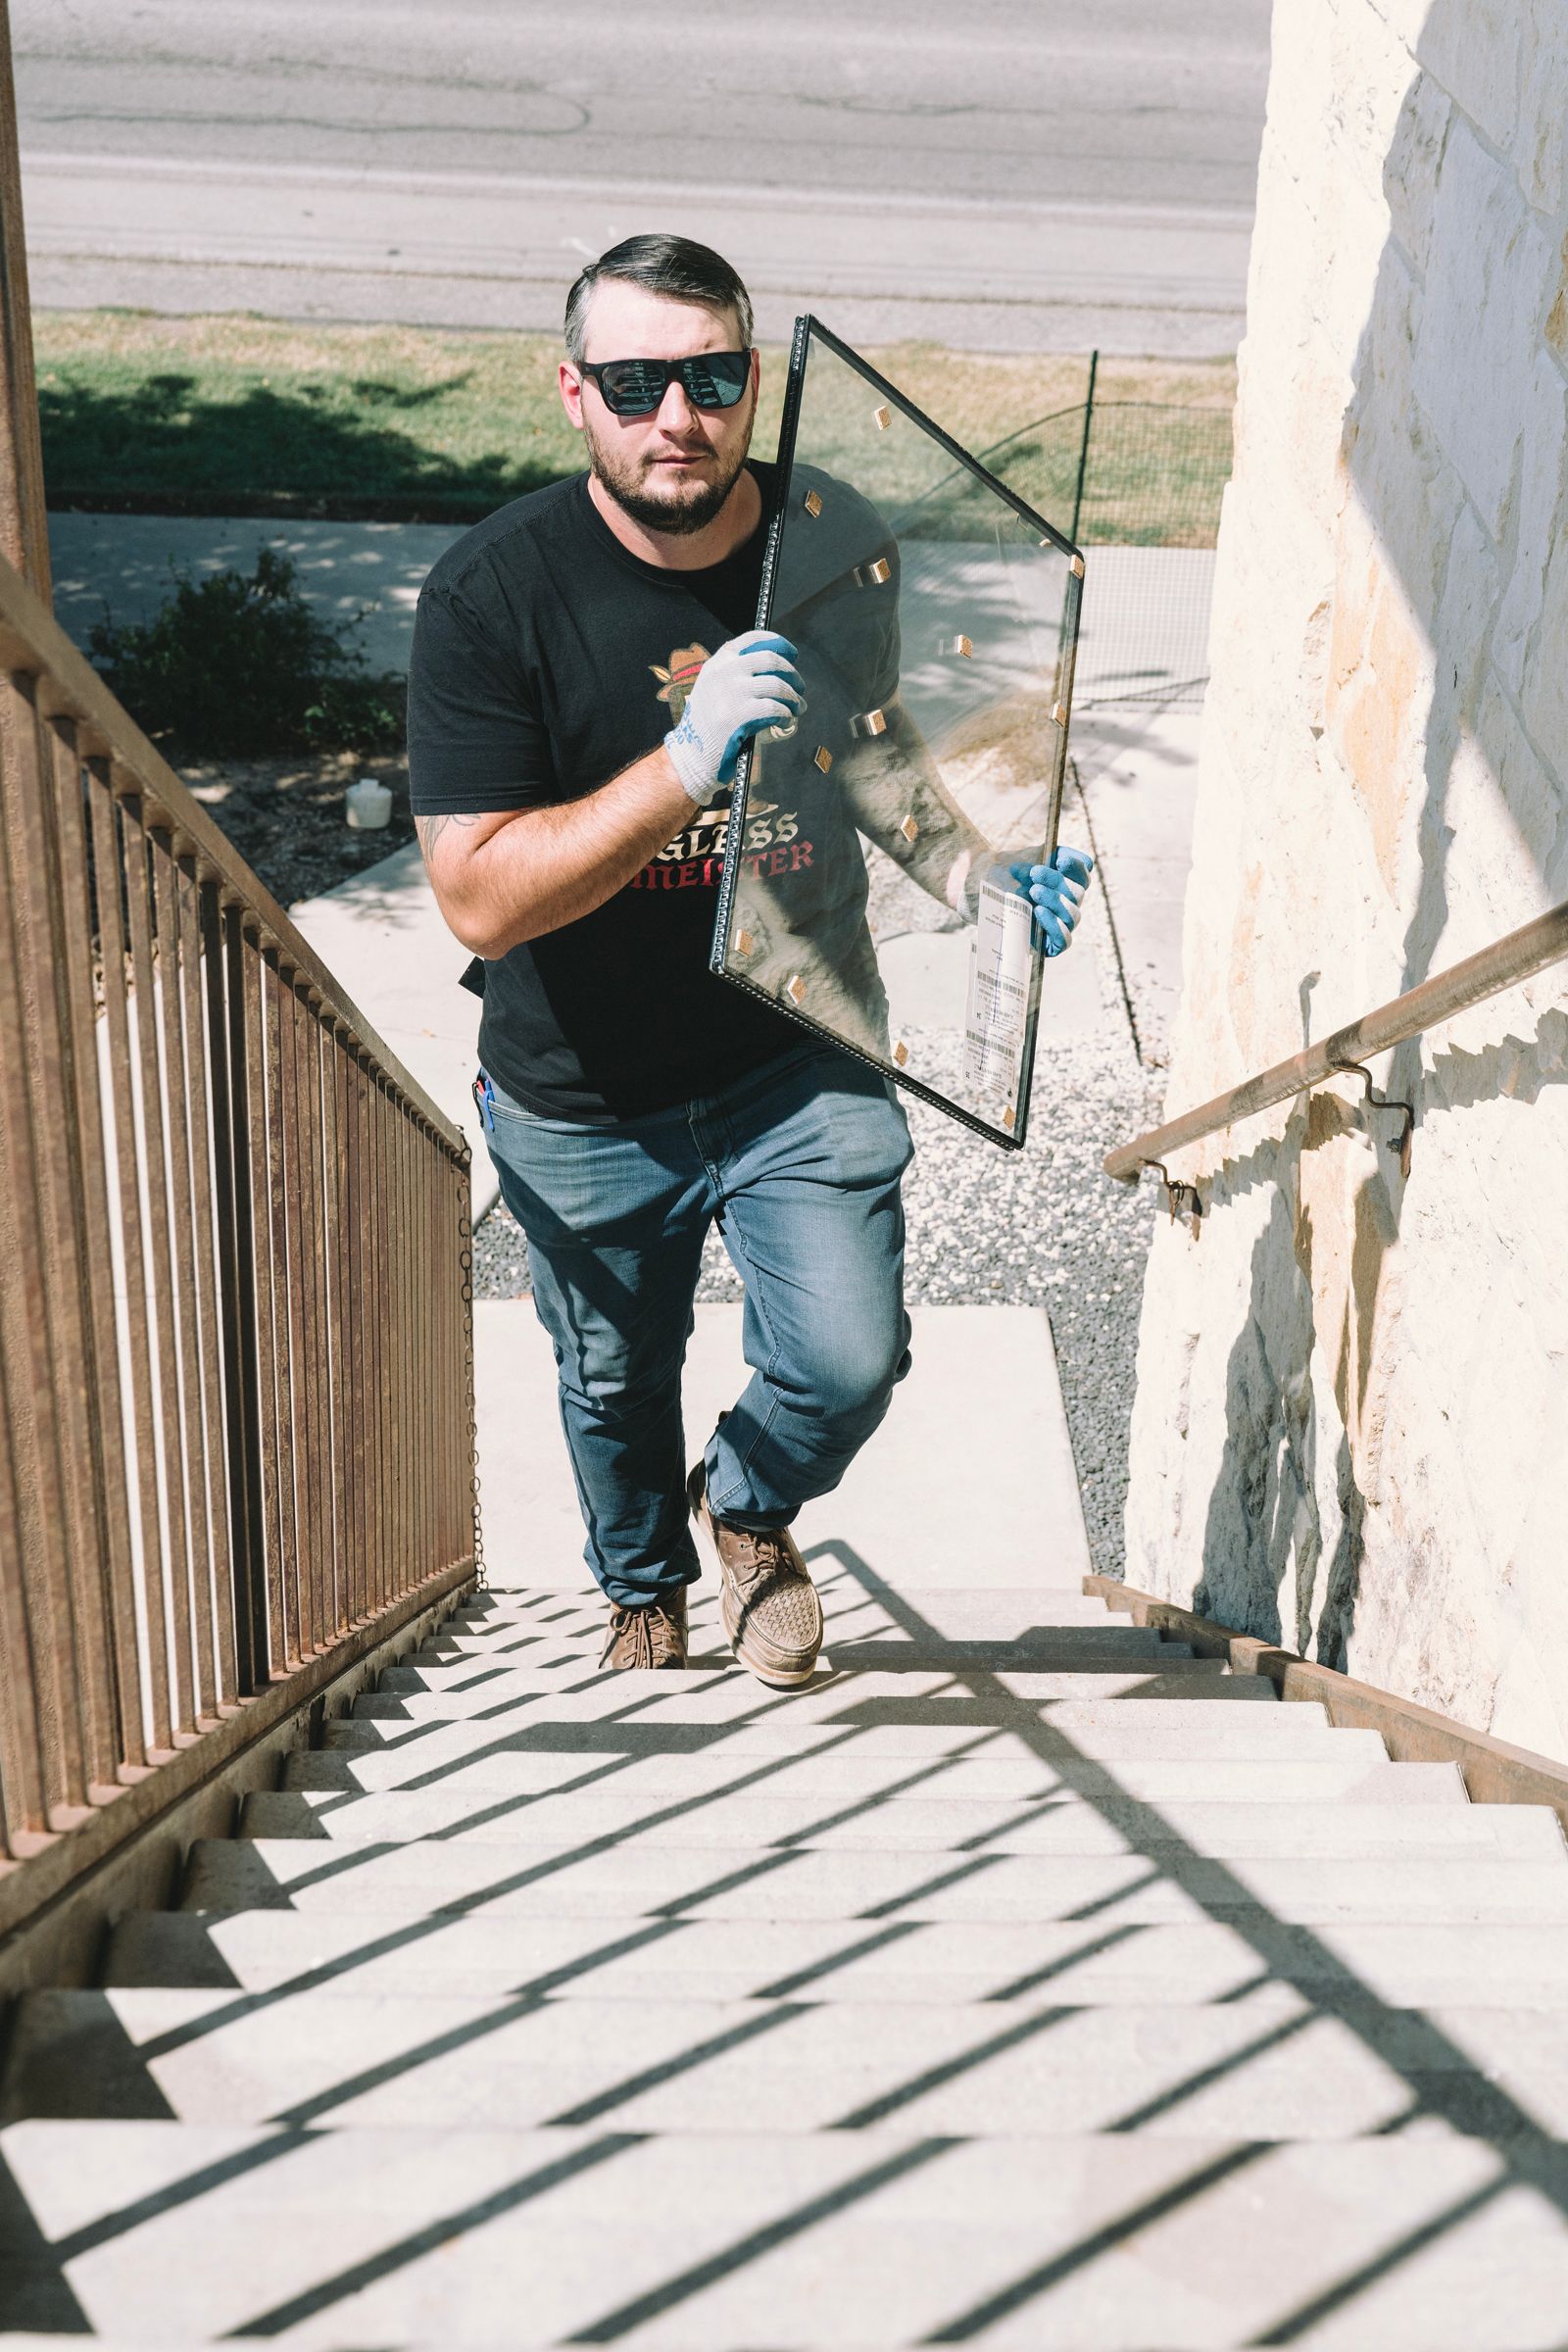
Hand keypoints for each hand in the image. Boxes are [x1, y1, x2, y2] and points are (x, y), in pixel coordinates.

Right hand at [663, 630, 804, 805]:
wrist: (692, 754)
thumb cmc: (710, 723)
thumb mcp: (715, 687)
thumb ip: (738, 673)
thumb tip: (778, 666)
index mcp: (718, 662)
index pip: (752, 639)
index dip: (778, 643)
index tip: (792, 654)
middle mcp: (723, 672)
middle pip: (770, 659)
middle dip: (791, 673)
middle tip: (800, 687)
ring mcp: (729, 693)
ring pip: (776, 684)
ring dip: (793, 697)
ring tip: (798, 708)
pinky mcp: (736, 716)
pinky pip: (773, 707)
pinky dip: (786, 713)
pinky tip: (786, 719)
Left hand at [1008, 845, 1093, 955]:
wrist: (987, 907)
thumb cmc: (1005, 883)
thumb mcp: (1017, 867)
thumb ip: (1029, 862)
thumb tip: (1033, 865)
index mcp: (1067, 878)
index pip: (1085, 869)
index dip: (1076, 865)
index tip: (1059, 859)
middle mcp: (1070, 901)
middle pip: (1078, 891)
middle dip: (1056, 880)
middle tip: (1034, 873)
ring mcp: (1064, 924)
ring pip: (1072, 914)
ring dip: (1054, 900)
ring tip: (1033, 891)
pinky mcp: (1055, 944)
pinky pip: (1064, 939)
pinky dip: (1053, 925)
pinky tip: (1038, 912)